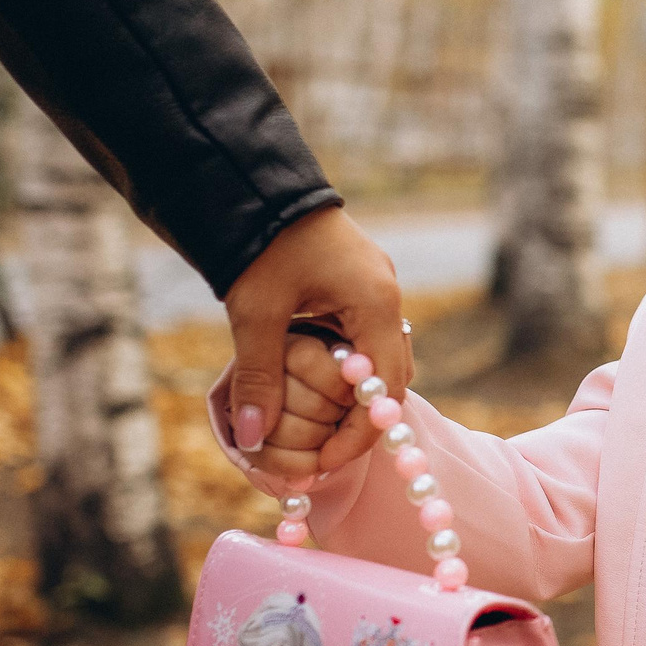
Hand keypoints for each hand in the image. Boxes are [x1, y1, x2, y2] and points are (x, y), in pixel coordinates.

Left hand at [224, 204, 410, 474]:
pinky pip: (368, 338)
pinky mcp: (361, 283)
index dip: (359, 433)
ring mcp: (377, 288)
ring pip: (382, 359)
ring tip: (321, 427)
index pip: (385, 389)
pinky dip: (350, 368)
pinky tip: (320, 386)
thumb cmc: (260, 245)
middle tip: (322, 453)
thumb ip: (260, 378)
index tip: (323, 462)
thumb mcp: (255, 314)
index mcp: (375, 304)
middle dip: (362, 419)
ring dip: (356, 394)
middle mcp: (387, 297)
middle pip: (393, 377)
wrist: (254, 183)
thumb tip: (252, 440)